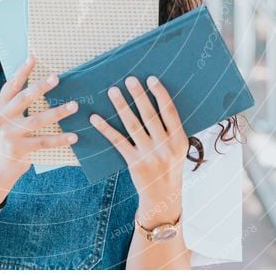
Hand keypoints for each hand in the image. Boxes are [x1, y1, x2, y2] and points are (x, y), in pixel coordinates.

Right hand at [0, 55, 79, 180]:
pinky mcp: (20, 149)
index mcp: (0, 105)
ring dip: (57, 112)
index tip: (34, 58)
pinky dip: (60, 139)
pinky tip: (74, 136)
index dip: (22, 71)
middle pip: (24, 99)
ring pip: (37, 120)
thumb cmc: (12, 131)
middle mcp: (3, 118)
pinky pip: (44, 142)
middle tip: (57, 77)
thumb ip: (18, 99)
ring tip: (74, 105)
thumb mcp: (9, 114)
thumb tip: (41, 78)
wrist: (3, 162)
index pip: (11, 85)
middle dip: (40, 87)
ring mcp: (11, 134)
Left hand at [88, 75, 188, 216]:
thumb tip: (156, 100)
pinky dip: (106, 129)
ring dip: (121, 106)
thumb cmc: (170, 166)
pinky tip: (95, 118)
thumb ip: (170, 128)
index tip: (151, 78)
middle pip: (149, 115)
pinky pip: (118, 142)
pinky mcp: (134, 163)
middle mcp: (165, 147)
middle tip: (129, 79)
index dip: (160, 94)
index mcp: (179, 140)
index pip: (170, 112)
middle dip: (139, 95)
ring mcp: (149, 155)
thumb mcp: (178, 148)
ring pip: (132, 125)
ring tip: (112, 91)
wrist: (163, 196)